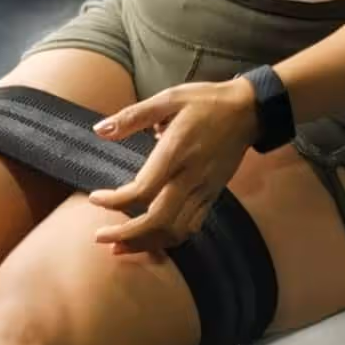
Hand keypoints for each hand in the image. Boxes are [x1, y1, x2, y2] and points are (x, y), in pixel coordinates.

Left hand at [88, 78, 259, 254]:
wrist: (248, 111)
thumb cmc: (206, 101)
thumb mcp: (169, 98)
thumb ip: (133, 116)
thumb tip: (100, 130)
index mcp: (177, 152)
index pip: (143, 190)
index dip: (116, 201)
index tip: (95, 199)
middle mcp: (191, 177)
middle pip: (159, 220)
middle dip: (127, 235)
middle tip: (101, 237)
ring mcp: (204, 190)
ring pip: (176, 230)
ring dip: (146, 243)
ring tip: (120, 246)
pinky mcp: (213, 195)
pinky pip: (191, 227)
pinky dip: (168, 239)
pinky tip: (151, 240)